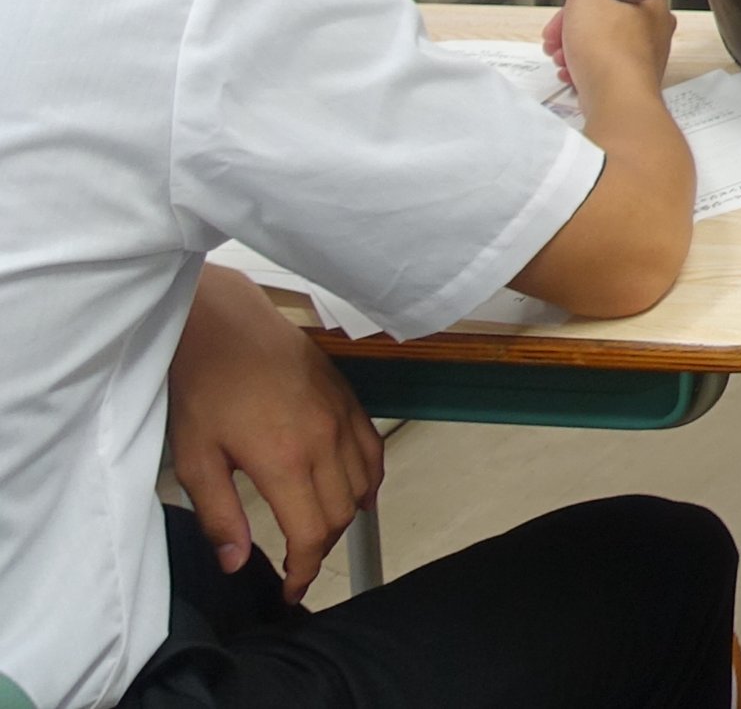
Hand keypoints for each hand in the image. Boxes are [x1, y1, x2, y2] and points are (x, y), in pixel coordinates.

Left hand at [165, 264, 378, 594]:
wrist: (225, 324)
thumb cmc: (203, 389)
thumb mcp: (194, 459)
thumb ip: (220, 515)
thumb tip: (237, 562)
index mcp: (285, 461)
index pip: (311, 533)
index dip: (304, 571)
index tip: (290, 590)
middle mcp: (324, 442)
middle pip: (342, 514)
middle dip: (321, 548)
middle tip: (296, 564)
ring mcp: (342, 417)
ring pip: (363, 484)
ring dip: (345, 517)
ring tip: (320, 532)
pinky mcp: (348, 398)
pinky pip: (372, 449)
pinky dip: (370, 479)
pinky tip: (359, 492)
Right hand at [548, 0, 673, 113]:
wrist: (616, 100)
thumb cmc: (608, 52)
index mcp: (650, 5)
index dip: (580, 1)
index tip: (565, 11)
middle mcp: (652, 31)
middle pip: (603, 21)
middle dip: (572, 29)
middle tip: (556, 38)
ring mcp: (643, 58)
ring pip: (600, 47)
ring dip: (574, 50)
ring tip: (562, 57)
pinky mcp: (629, 82)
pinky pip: (601, 70)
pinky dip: (582, 70)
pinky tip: (571, 74)